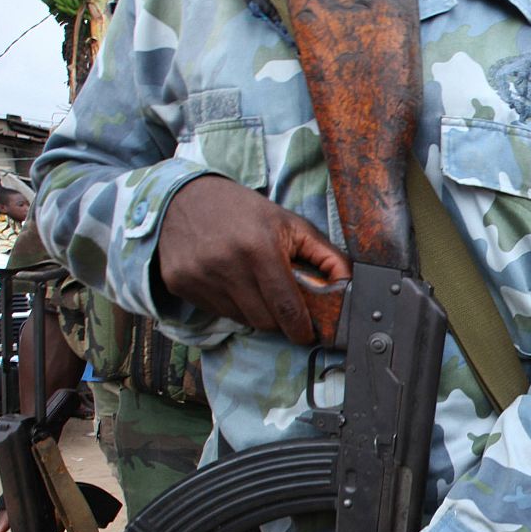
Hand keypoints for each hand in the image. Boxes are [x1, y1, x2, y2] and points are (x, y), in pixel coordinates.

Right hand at [156, 175, 349, 344]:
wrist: (183, 197)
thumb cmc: (245, 211)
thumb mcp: (290, 224)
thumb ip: (325, 255)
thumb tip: (350, 283)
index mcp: (258, 248)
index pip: (286, 307)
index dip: (300, 328)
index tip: (307, 334)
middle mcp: (226, 264)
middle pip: (265, 320)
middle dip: (280, 320)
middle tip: (284, 307)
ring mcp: (200, 276)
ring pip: (242, 319)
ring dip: (256, 312)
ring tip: (256, 287)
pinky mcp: (180, 283)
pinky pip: (218, 312)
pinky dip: (231, 306)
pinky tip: (230, 282)